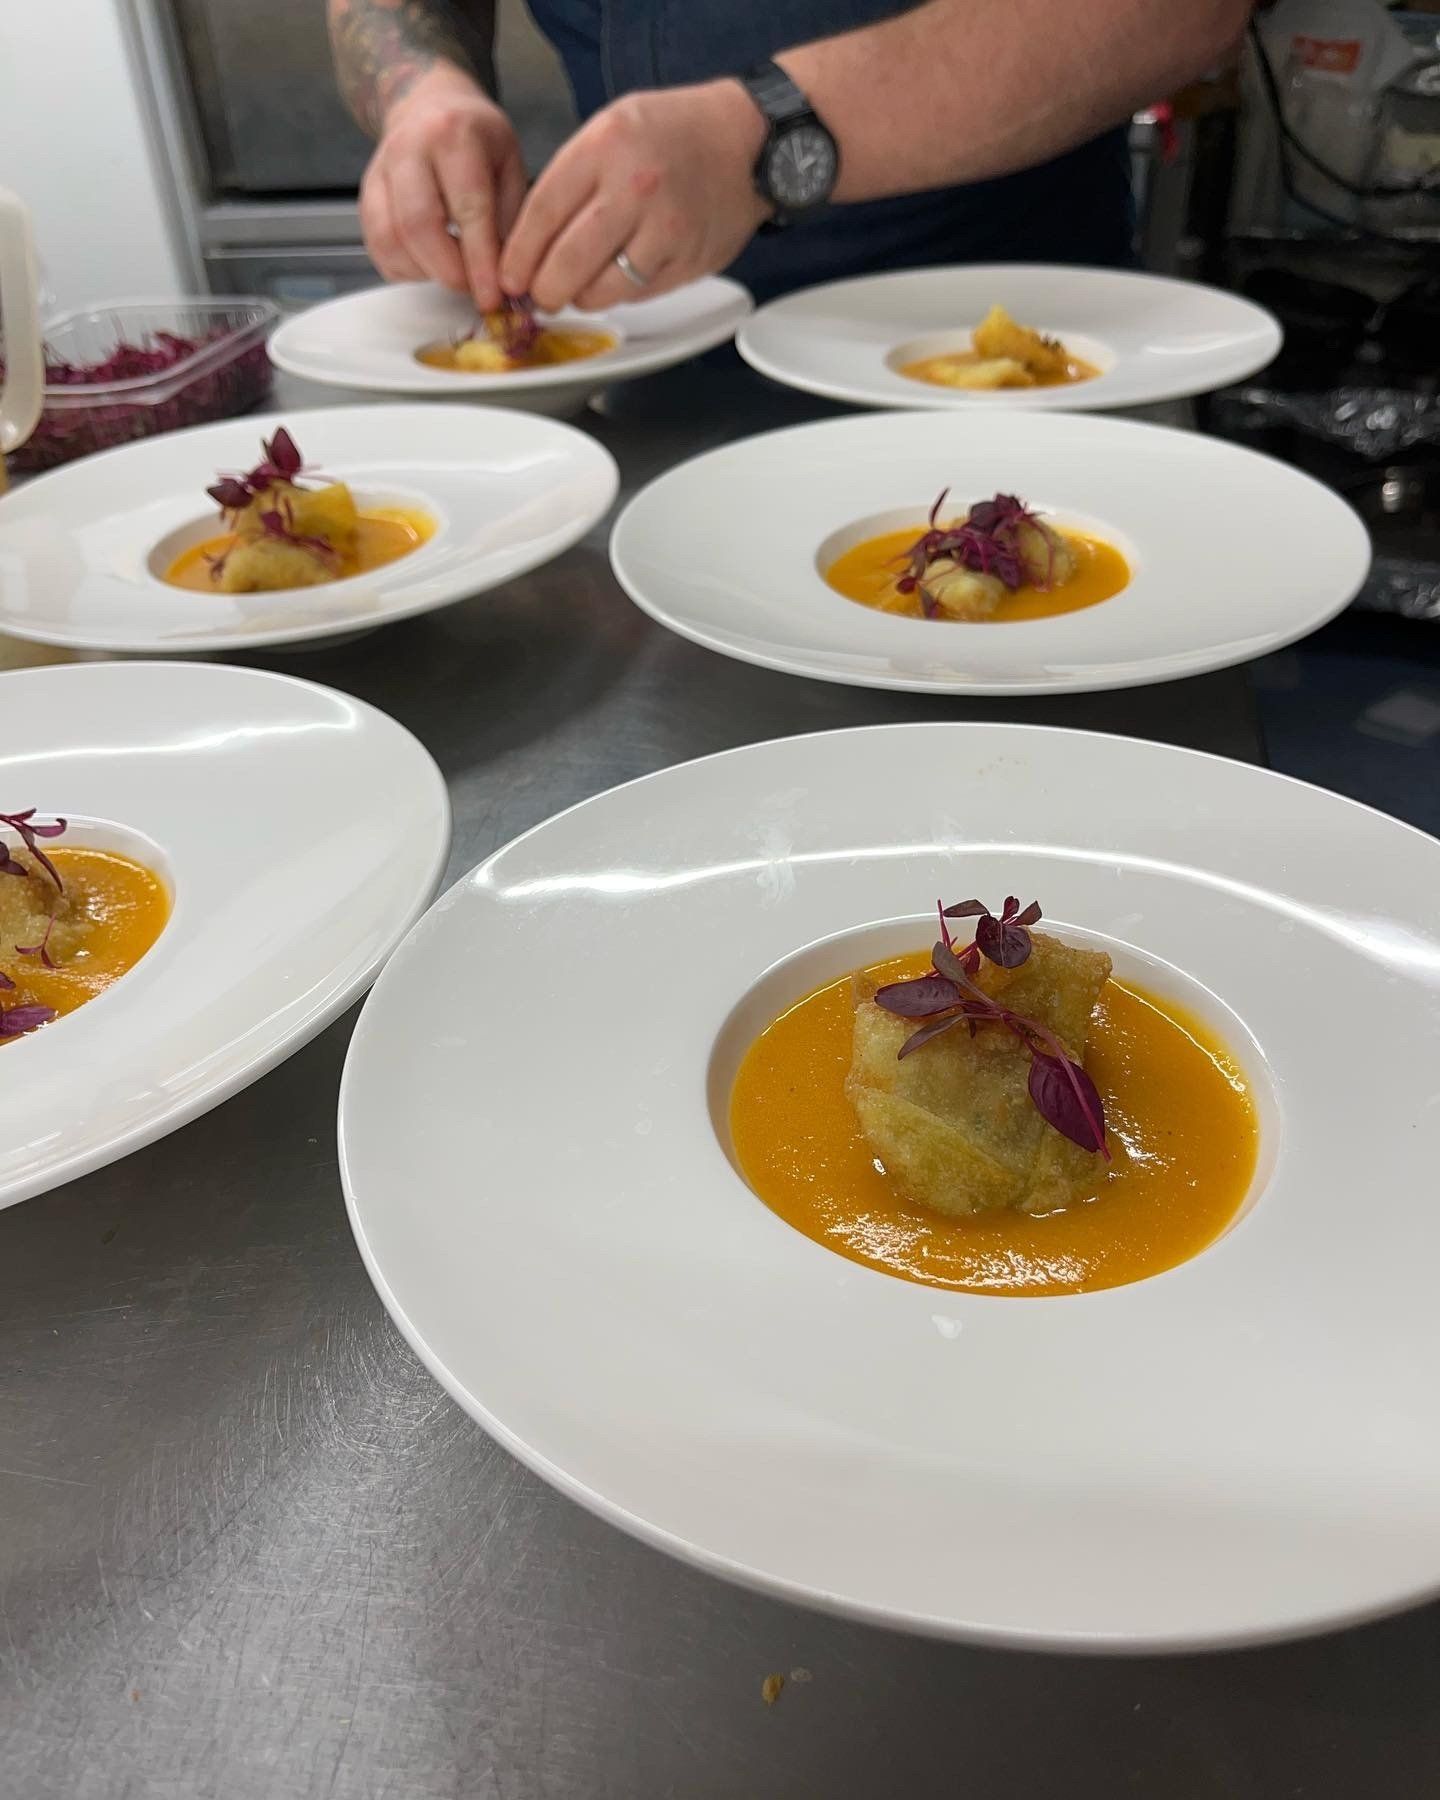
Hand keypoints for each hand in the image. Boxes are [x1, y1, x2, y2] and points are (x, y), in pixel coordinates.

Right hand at [359, 64, 527, 309]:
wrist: (429, 104)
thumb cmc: (477, 139)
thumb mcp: (509, 164)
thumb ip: (509, 220)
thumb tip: (508, 280)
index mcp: (453, 135)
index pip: (468, 208)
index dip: (480, 261)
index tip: (493, 297)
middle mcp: (409, 148)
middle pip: (419, 226)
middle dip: (449, 272)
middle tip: (473, 290)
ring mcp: (380, 170)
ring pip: (390, 239)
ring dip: (425, 272)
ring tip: (454, 273)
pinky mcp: (365, 194)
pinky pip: (377, 245)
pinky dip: (404, 269)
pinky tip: (429, 265)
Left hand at [498, 81, 769, 312]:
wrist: (746, 139)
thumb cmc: (674, 132)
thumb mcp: (611, 127)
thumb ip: (572, 177)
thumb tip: (532, 240)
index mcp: (605, 146)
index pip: (543, 213)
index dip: (519, 255)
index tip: (510, 276)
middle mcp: (635, 188)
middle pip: (567, 262)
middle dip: (544, 290)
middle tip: (539, 296)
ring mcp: (665, 229)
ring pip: (602, 289)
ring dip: (580, 298)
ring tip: (576, 290)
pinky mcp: (688, 261)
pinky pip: (638, 294)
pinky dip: (619, 295)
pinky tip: (616, 280)